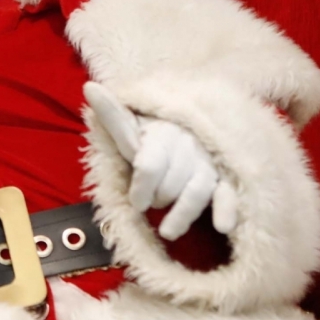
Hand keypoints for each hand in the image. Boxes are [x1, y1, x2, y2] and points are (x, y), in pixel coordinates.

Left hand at [84, 82, 237, 239]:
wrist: (189, 123)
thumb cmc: (152, 132)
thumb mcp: (130, 124)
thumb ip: (112, 113)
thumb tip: (89, 87)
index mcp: (163, 132)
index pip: (151, 163)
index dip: (142, 187)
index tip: (135, 203)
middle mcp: (189, 144)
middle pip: (174, 181)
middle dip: (159, 197)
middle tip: (147, 206)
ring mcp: (209, 160)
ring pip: (199, 190)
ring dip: (184, 214)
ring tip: (168, 232)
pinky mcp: (226, 175)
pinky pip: (229, 193)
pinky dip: (227, 209)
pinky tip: (222, 226)